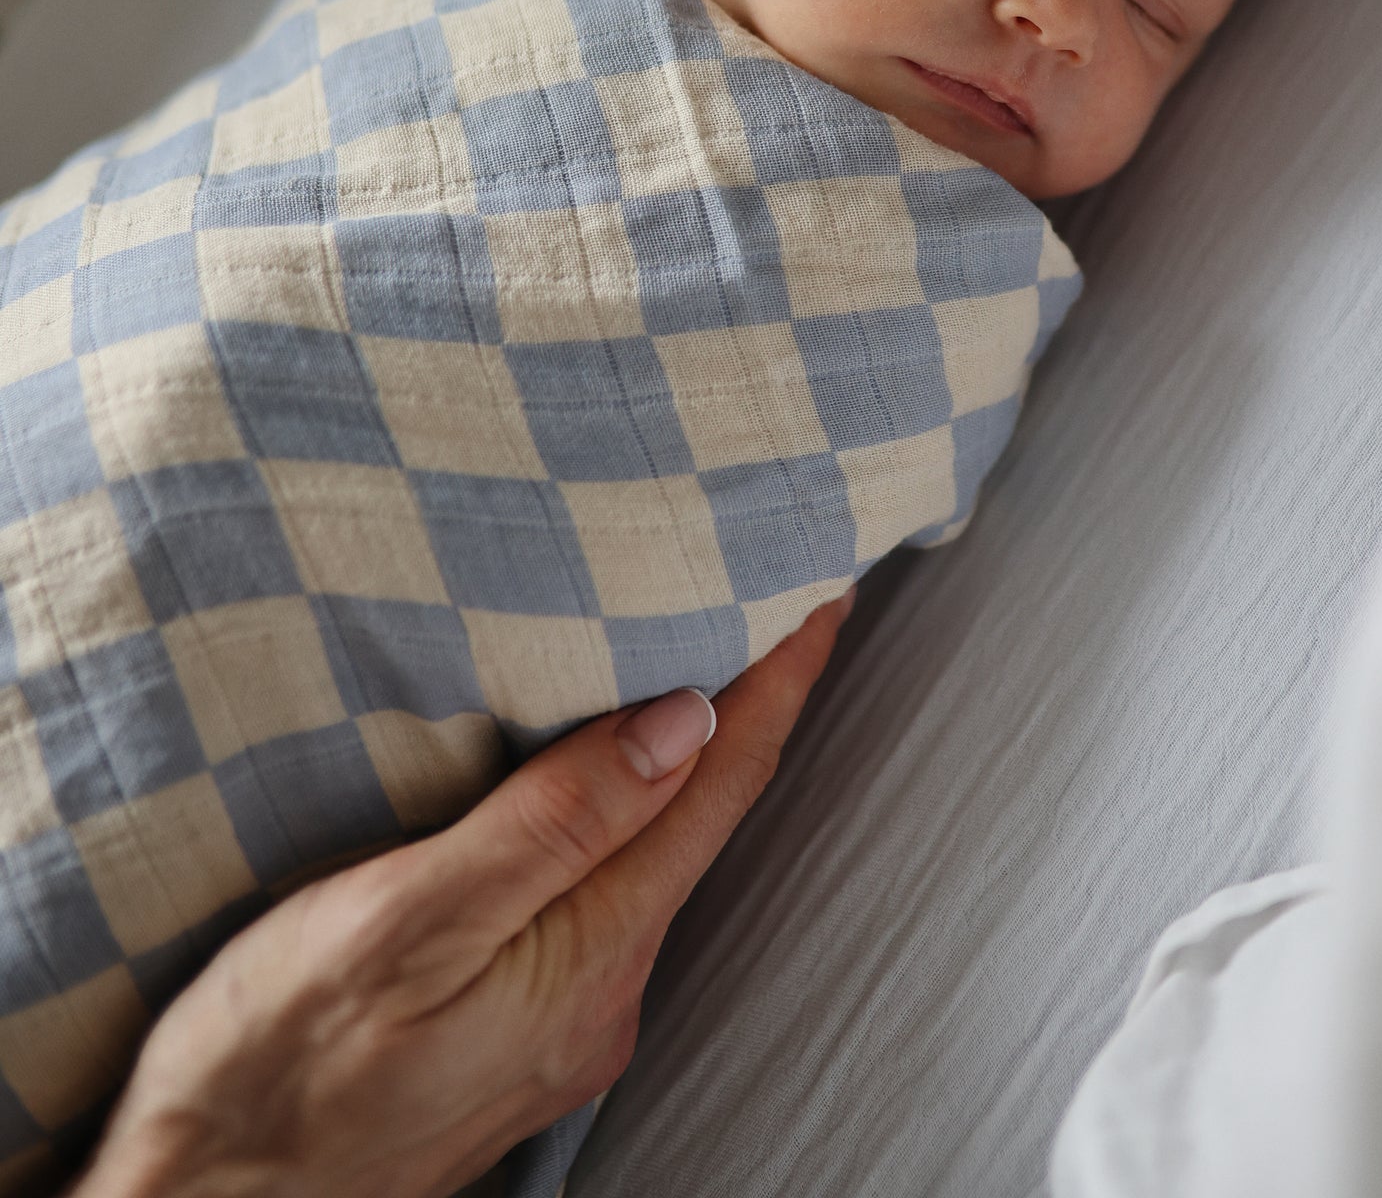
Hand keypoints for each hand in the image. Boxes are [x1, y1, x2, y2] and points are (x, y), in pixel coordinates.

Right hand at [75, 593, 852, 1197]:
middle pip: (703, 819)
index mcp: (592, 955)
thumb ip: (551, 823)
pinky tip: (607, 788)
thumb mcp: (400, 924)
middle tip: (772, 605)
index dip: (776, 684)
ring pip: (655, 857)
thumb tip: (685, 723)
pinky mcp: (522, 1033)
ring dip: (687, 763)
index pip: (721, 786)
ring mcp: (567, 1022)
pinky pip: (605, 896)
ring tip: (702, 667)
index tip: (820, 597)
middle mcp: (605, 994)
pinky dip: (626, 820)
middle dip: (746, 712)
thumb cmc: (269, 1076)